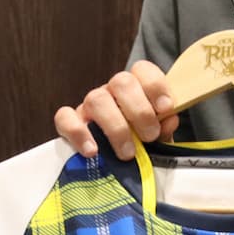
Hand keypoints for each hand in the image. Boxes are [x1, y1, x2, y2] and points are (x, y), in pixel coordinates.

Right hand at [53, 61, 175, 160]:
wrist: (118, 164)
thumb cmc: (140, 144)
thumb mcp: (158, 136)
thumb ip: (165, 127)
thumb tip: (169, 120)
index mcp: (136, 88)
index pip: (142, 70)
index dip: (155, 86)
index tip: (166, 108)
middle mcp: (111, 91)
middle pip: (121, 82)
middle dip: (139, 110)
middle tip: (150, 136)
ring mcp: (89, 106)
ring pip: (97, 100)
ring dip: (115, 128)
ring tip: (127, 154)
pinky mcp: (69, 122)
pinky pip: (64, 117)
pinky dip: (78, 133)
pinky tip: (93, 152)